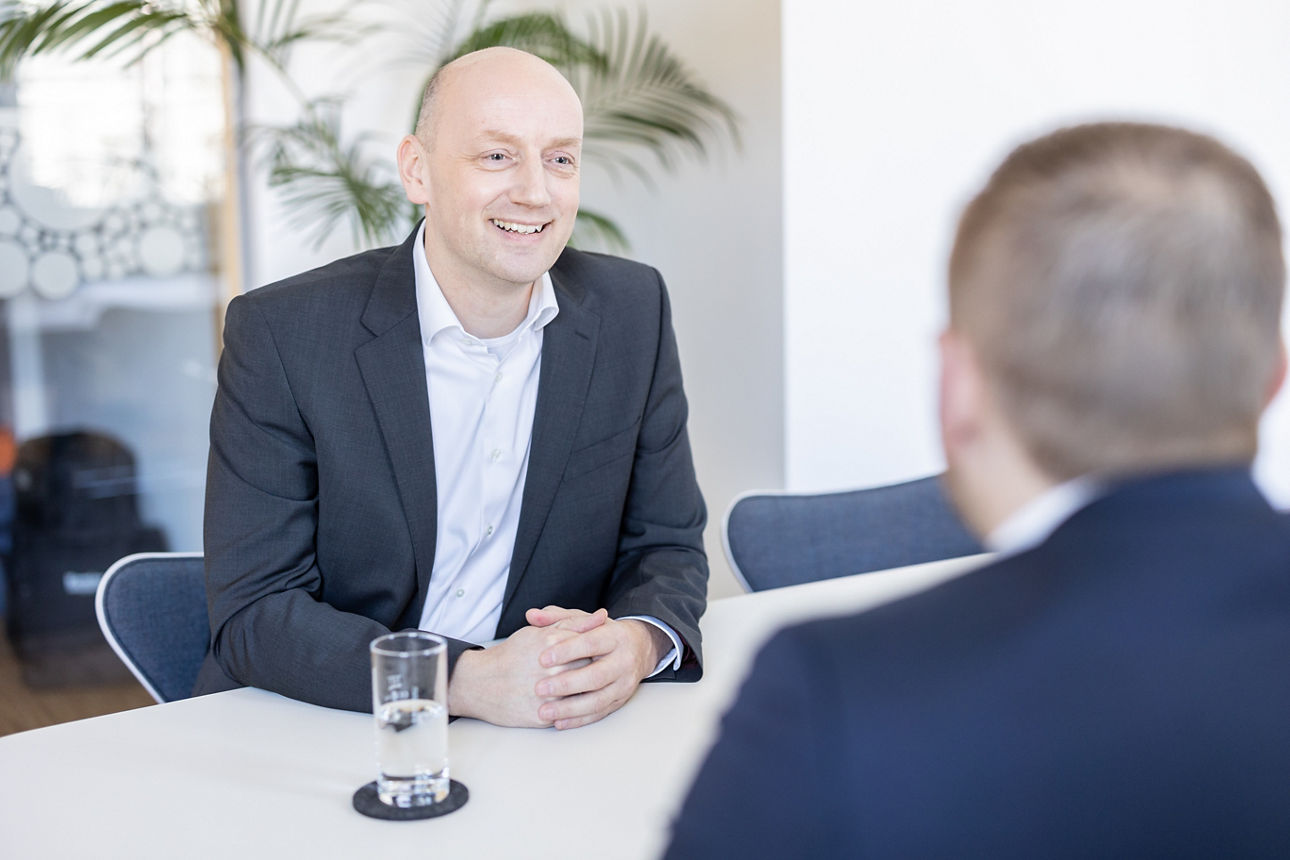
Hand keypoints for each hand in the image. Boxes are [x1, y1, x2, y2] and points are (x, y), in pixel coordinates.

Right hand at [447, 622, 595, 726]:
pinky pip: (569, 715)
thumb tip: (602, 615)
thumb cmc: (511, 654)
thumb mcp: (539, 632)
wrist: (480, 683)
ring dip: (588, 692)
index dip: (599, 651)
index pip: (592, 646)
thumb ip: (572, 623)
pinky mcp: (542, 716)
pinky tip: (576, 703)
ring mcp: (548, 695)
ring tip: (586, 688)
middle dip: (595, 671)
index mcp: (553, 644)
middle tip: (597, 670)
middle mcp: (552, 670)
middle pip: (591, 670)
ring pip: (583, 695)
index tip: (600, 652)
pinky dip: (576, 710)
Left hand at [526, 608, 670, 730]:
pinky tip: (558, 722)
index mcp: (614, 636)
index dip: (567, 651)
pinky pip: (599, 714)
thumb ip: (556, 617)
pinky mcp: (620, 701)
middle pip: (596, 675)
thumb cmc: (601, 633)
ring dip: (570, 708)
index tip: (542, 658)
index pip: (591, 643)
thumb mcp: (582, 620)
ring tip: (544, 711)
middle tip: (539, 688)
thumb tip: (531, 615)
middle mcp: (623, 661)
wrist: (639, 648)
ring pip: (598, 700)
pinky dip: (578, 720)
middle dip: (567, 683)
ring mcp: (624, 684)